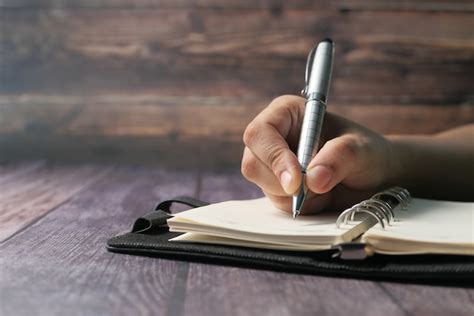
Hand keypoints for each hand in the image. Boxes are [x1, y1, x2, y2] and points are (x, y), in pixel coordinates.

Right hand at [241, 95, 395, 213]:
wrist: (374, 177)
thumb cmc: (367, 152)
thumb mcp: (360, 149)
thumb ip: (339, 157)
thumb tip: (313, 178)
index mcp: (286, 113)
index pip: (261, 133)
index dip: (273, 157)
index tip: (296, 181)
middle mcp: (273, 136)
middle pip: (253, 162)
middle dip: (282, 182)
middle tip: (313, 189)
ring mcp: (272, 163)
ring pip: (262, 185)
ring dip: (294, 195)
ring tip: (325, 187)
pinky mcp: (277, 185)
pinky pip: (276, 202)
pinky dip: (298, 205)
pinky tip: (320, 196)